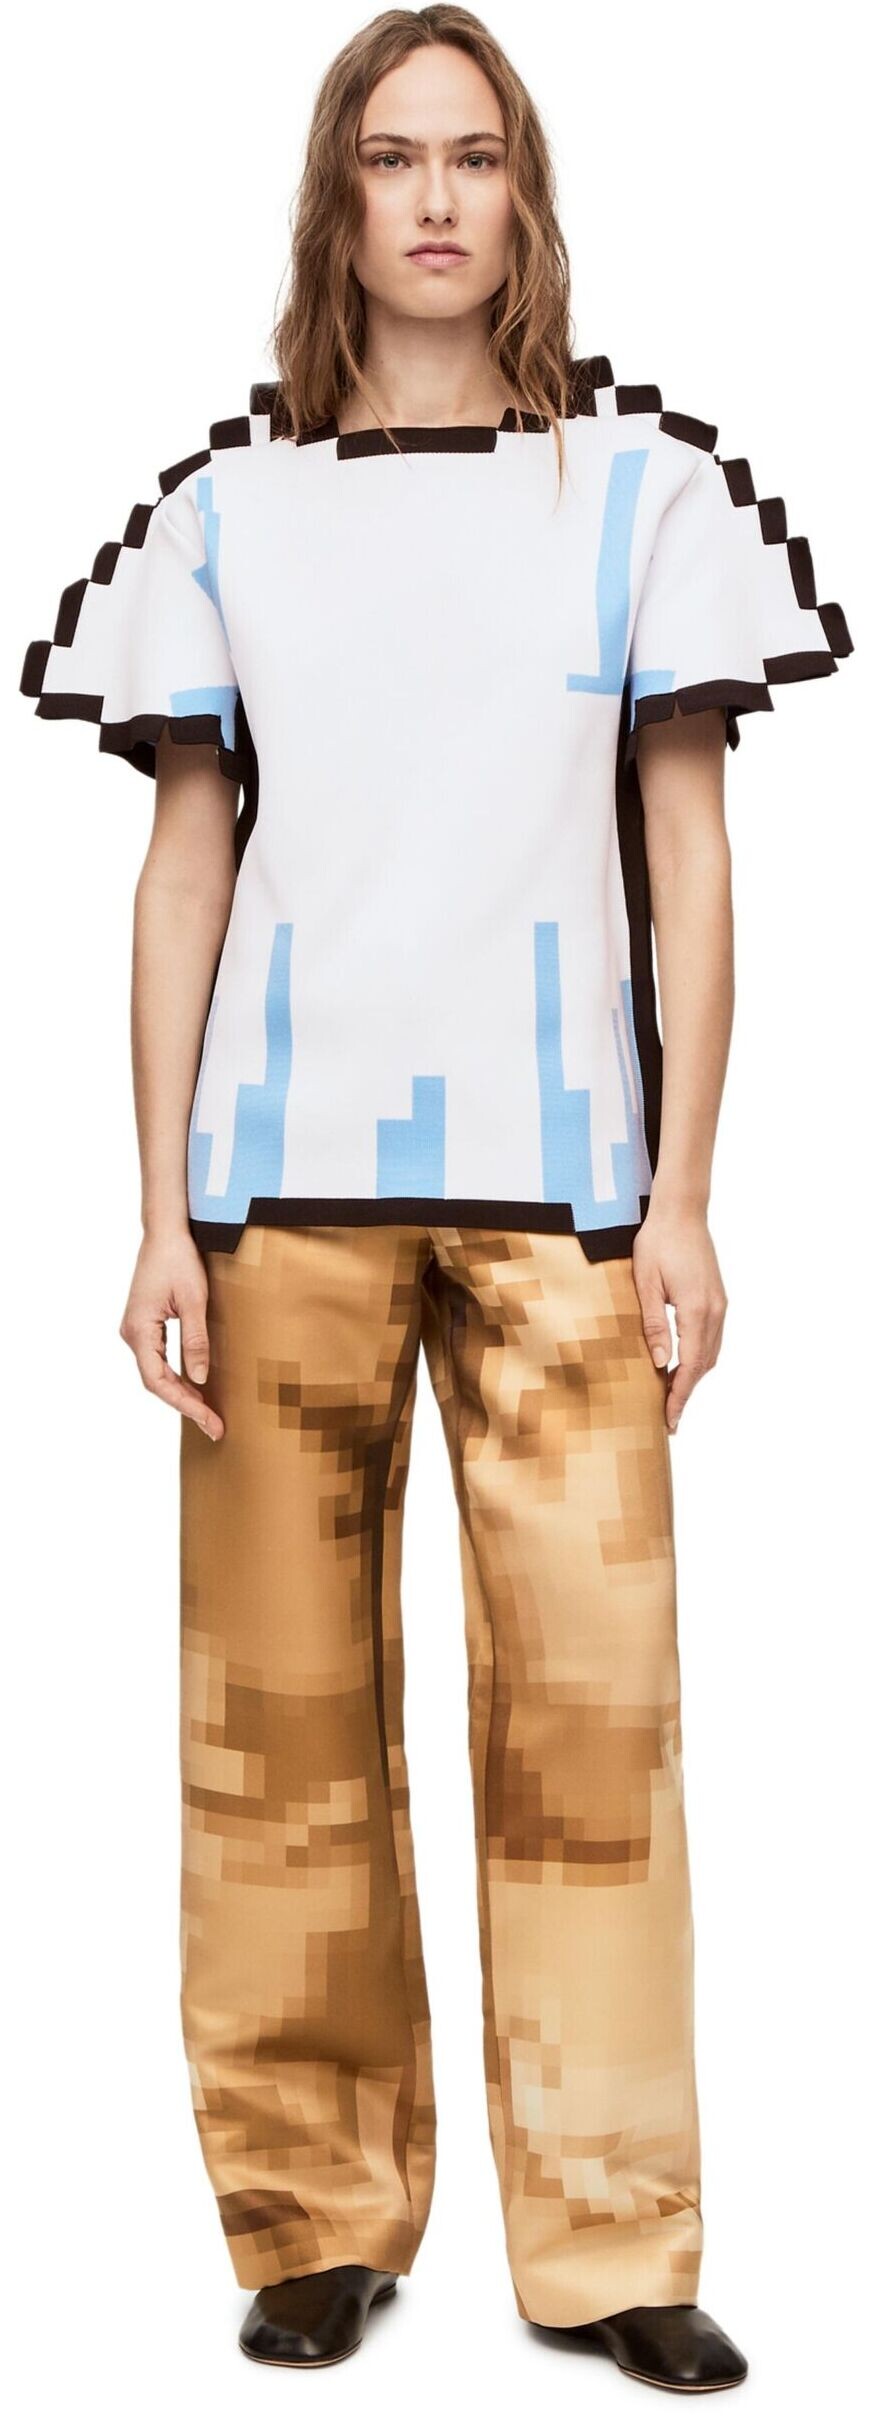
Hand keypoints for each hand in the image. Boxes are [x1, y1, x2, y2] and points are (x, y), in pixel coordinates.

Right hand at [119, 1226, 223, 1438]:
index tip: (209, 1420)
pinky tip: (196, 1388)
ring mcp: (137, 1330)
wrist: (165, 1232)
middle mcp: (132, 1333)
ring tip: (208, 1414)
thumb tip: (200, 1378)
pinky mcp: (145, 1325)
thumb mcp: (194, 1300)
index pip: (157, 1381)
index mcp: (139, 1329)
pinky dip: (176, 1377)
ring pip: (156, 1373)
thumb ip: (196, 1339)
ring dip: (181, 1394)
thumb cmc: (179, 1259)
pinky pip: (158, 1360)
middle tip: (215, 1427)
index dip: (183, 1404)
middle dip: (186, 1405)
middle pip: (156, 1382)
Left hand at [632, 1207, 726, 1432]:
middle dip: (687, 1393)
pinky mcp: (718, 1298)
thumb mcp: (645, 1284)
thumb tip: (658, 1363)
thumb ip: (653, 1325)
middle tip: (668, 1418)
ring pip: (711, 1354)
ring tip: (673, 1397)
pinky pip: (712, 1338)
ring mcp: (720, 1304)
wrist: (682, 1212)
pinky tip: (683, 1366)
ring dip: (694, 1377)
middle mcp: (715, 1310)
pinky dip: (700, 1358)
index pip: (690, 1366)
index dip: (680, 1396)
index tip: (670, 1420)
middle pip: (704, 1365)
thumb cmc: (657, 1243)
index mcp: (696, 1309)